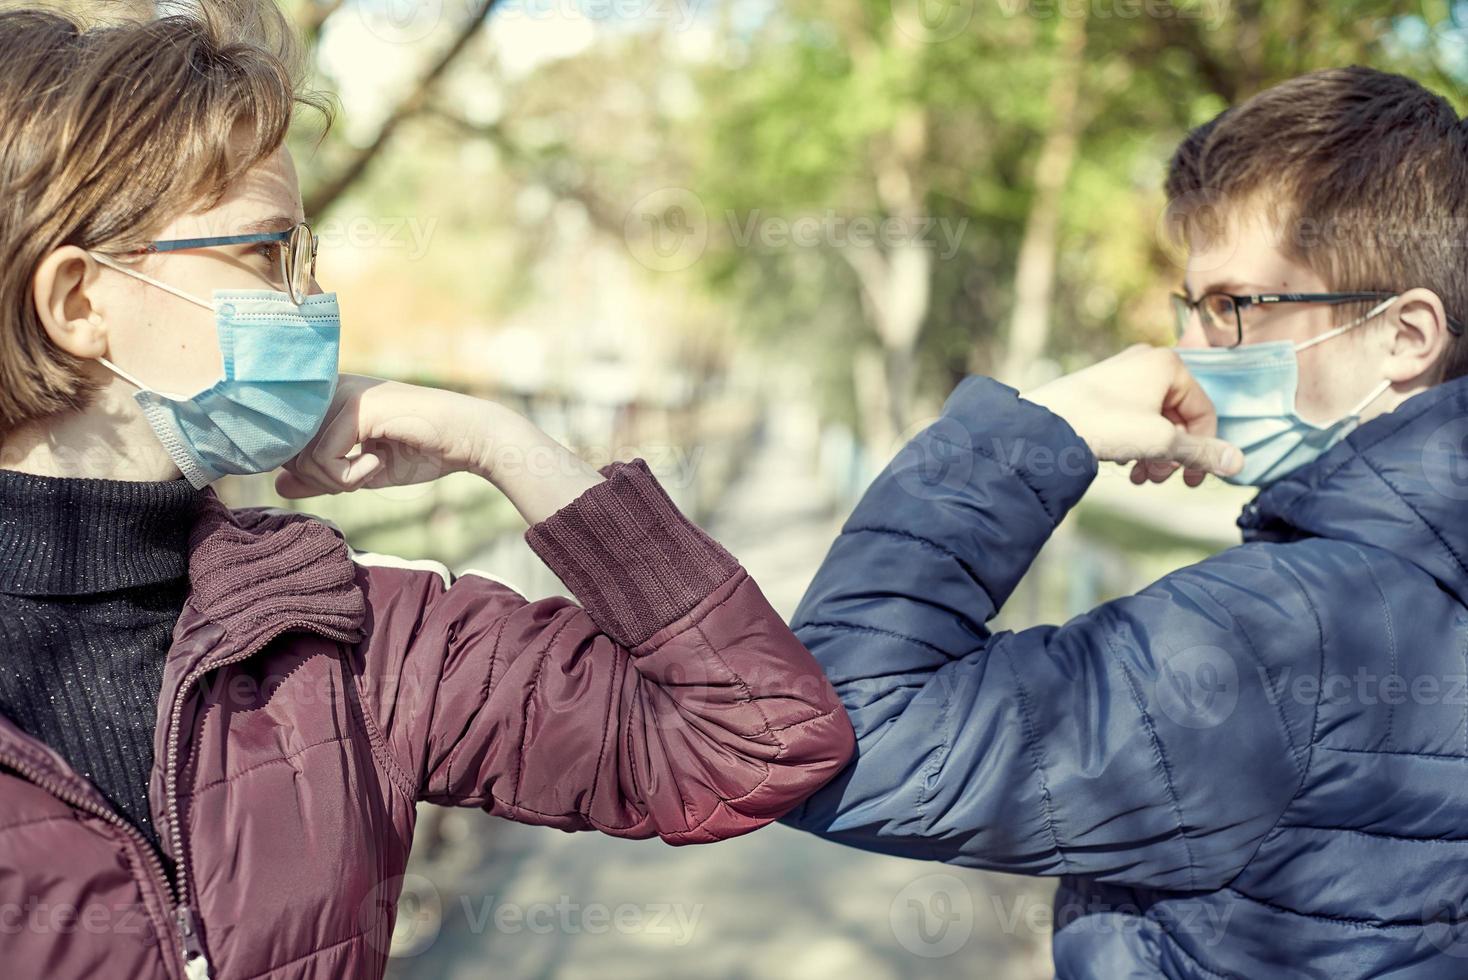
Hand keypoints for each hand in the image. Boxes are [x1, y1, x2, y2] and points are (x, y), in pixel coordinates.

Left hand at [275, 375, 493, 497]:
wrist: (468, 438)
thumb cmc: (423, 451)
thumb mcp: (362, 471)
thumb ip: (322, 476)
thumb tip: (277, 485)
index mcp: (330, 397)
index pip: (288, 442)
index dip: (310, 472)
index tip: (349, 474)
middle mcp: (331, 388)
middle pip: (290, 451)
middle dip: (323, 478)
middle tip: (362, 473)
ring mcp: (342, 394)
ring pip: (304, 458)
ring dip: (340, 480)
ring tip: (374, 466)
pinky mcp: (356, 407)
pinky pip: (326, 459)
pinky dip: (352, 477)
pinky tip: (380, 461)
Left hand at [1023, 345, 1243, 486]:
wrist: (1044, 425)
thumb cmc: (1104, 425)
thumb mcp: (1161, 442)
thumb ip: (1201, 453)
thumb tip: (1239, 464)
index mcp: (1167, 364)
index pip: (1204, 410)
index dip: (1203, 448)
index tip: (1191, 481)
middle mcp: (1145, 361)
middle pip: (1178, 416)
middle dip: (1173, 453)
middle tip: (1159, 480)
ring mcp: (1121, 373)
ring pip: (1154, 420)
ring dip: (1154, 452)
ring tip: (1140, 477)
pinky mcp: (1101, 389)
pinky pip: (1132, 417)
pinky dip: (1134, 442)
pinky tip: (1122, 462)